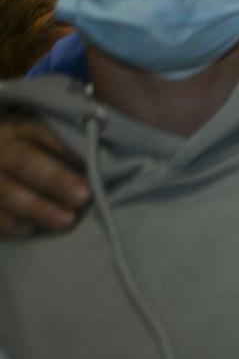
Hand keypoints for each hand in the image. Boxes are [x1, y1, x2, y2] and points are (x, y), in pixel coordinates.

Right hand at [0, 116, 89, 237]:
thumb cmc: (37, 156)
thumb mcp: (47, 141)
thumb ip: (71, 145)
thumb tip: (108, 162)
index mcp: (19, 128)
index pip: (41, 131)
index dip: (66, 147)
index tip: (93, 162)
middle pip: (23, 161)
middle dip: (55, 179)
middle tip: (84, 196)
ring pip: (4, 191)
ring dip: (36, 207)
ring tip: (67, 221)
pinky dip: (10, 224)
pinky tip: (32, 230)